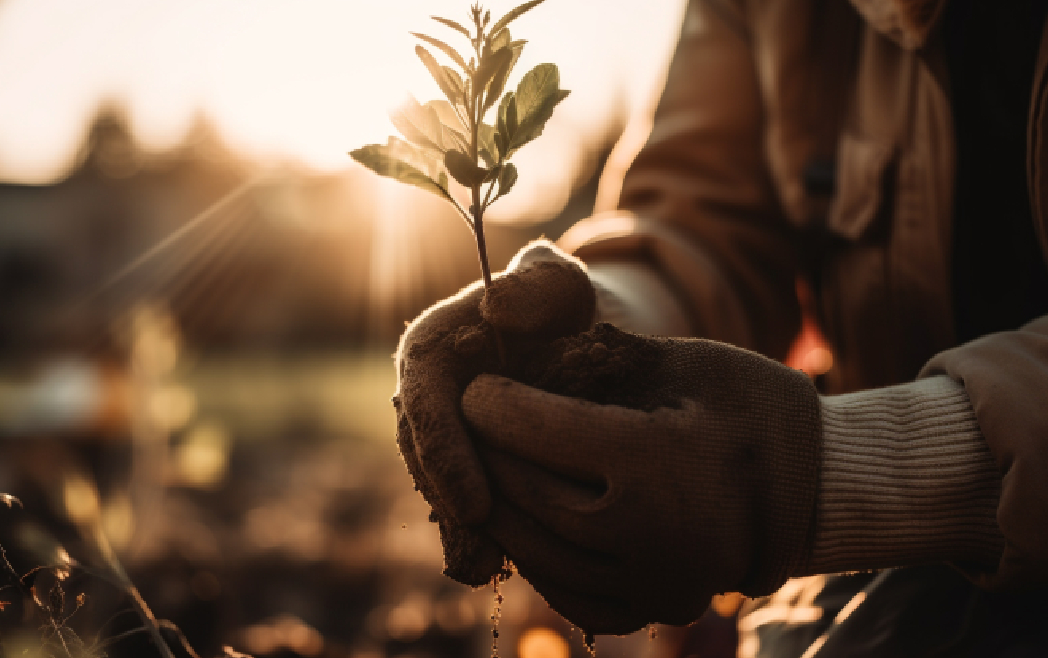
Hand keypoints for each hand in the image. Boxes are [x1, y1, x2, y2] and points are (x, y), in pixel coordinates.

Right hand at [394, 240, 595, 585]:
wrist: (576, 341)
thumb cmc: (566, 307)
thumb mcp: (560, 284)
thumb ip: (536, 284)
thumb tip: (497, 308)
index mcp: (431, 349)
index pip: (424, 402)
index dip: (444, 455)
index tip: (475, 501)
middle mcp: (426, 396)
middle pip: (425, 457)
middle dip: (451, 505)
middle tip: (484, 549)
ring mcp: (442, 435)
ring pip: (439, 488)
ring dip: (460, 531)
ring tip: (491, 569)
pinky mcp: (464, 464)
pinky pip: (462, 502)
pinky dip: (480, 534)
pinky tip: (506, 567)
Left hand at [461, 324, 820, 632]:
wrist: (818, 487)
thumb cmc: (754, 408)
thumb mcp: (690, 361)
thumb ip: (605, 359)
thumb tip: (523, 360)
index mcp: (660, 459)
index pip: (542, 431)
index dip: (496, 406)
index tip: (476, 388)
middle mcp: (652, 532)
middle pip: (529, 494)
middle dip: (487, 455)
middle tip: (469, 426)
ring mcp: (654, 581)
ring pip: (538, 551)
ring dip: (501, 509)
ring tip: (488, 470)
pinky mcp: (654, 607)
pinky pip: (569, 593)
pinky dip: (536, 555)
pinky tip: (526, 521)